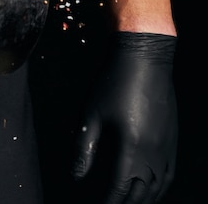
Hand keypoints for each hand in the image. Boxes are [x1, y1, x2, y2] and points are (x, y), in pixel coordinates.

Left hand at [71, 32, 177, 202]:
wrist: (144, 58)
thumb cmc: (112, 83)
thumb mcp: (90, 115)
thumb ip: (83, 149)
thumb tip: (76, 177)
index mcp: (131, 148)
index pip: (118, 188)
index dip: (106, 201)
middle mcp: (153, 153)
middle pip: (140, 194)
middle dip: (123, 203)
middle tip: (107, 203)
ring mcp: (167, 147)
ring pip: (158, 188)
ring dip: (142, 199)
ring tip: (126, 201)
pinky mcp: (172, 139)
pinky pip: (169, 174)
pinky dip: (158, 187)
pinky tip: (148, 187)